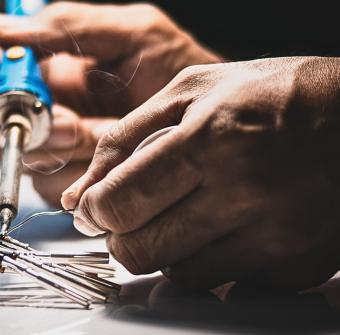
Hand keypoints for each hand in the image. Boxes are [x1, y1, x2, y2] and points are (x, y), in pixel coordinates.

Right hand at [0, 2, 220, 205]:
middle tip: (44, 113)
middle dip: (12, 117)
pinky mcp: (78, 181)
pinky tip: (97, 160)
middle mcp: (52, 108)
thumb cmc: (179, 70)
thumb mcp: (132, 33)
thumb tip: (2, 26)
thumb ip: (71, 24)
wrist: (216, 120)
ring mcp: (63, 147)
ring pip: (24, 154)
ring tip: (85, 132)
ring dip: (50, 146)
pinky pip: (52, 186)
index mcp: (56, 68)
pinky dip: (70, 176)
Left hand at [62, 57, 339, 290]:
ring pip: (181, 275)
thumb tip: (78, 195)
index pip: (122, 202)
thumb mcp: (190, 90)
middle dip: (121, 236)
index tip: (95, 207)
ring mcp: (276, 233)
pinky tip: (216, 232)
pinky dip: (208, 265)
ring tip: (177, 216)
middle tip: (130, 216)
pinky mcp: (298, 262)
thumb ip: (124, 139)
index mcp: (209, 138)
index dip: (96, 210)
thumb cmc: (272, 93)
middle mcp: (245, 190)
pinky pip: (228, 285)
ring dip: (163, 251)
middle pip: (143, 249)